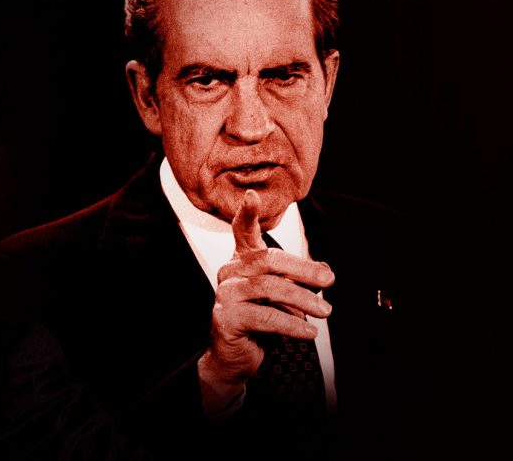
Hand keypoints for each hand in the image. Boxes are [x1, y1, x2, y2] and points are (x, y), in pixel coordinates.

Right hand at [197, 190, 334, 413]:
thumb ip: (299, 281)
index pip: (242, 231)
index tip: (253, 196)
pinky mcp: (226, 318)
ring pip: (269, 287)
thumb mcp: (284, 298)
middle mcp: (230, 272)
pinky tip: (309, 332)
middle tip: (328, 282)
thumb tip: (326, 272)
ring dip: (303, 300)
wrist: (236, 357)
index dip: (248, 213)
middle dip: (303, 269)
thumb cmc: (261, 322)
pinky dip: (292, 325)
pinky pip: (265, 317)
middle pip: (268, 259)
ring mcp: (225, 294)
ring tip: (325, 312)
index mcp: (242, 261)